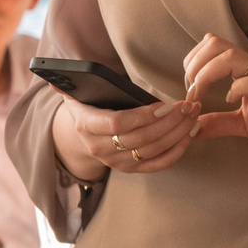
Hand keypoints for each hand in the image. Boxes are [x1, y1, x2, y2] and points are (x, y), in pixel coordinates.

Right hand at [55, 95, 198, 182]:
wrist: (84, 134)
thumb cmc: (87, 105)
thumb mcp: (76, 93)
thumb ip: (68, 84)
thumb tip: (53, 78)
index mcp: (86, 126)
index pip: (117, 124)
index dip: (143, 116)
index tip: (164, 104)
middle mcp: (100, 149)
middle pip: (141, 139)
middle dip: (169, 122)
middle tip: (188, 105)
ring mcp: (117, 162)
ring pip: (153, 150)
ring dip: (178, 133)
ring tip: (193, 114)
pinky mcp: (132, 169)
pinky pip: (159, 164)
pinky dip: (178, 149)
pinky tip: (191, 133)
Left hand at [183, 35, 247, 162]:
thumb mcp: (242, 123)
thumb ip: (218, 121)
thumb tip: (193, 127)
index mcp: (244, 69)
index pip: (211, 45)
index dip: (193, 61)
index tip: (190, 88)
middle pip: (214, 43)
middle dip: (194, 64)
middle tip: (191, 90)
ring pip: (228, 56)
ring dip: (205, 74)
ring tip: (200, 95)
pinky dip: (232, 90)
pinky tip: (230, 102)